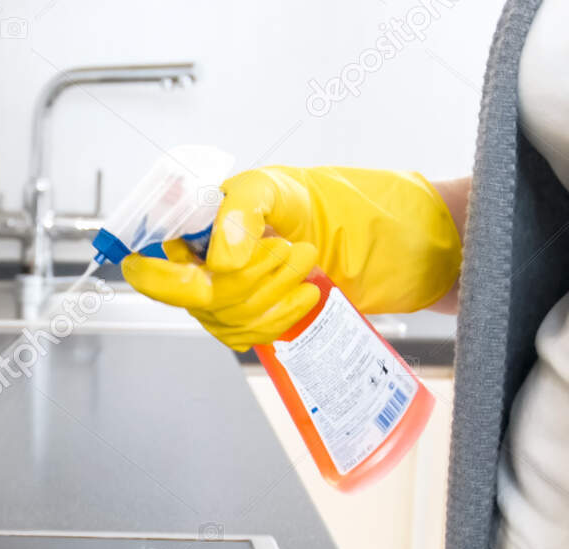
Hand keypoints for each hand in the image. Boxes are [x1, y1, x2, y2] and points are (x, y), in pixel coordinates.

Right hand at [121, 166, 462, 348]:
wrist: (406, 247)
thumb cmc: (351, 207)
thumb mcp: (292, 191)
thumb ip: (245, 209)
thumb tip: (218, 256)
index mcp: (212, 221)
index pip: (162, 259)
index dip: (171, 272)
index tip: (185, 271)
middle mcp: (218, 257)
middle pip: (195, 296)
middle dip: (245, 283)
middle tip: (294, 254)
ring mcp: (240, 292)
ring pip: (223, 320)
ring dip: (269, 301)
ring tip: (309, 271)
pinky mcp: (266, 320)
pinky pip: (248, 338)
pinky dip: (276, 323)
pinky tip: (306, 301)